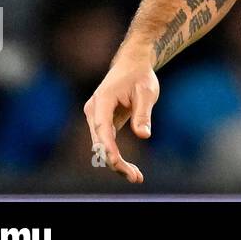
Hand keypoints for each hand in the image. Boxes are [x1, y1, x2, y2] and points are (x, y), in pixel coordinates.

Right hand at [83, 52, 159, 183]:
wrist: (132, 63)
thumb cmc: (140, 76)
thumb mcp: (147, 92)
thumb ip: (143, 113)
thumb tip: (144, 135)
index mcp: (102, 100)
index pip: (102, 129)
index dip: (109, 148)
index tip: (117, 163)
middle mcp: (93, 110)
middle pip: (100, 142)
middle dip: (115, 162)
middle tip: (136, 176)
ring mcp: (95, 117)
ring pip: (101, 146)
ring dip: (116, 162)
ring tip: (136, 176)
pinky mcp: (101, 122)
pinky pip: (106, 143)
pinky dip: (116, 156)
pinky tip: (130, 168)